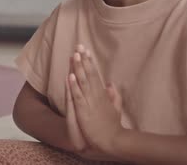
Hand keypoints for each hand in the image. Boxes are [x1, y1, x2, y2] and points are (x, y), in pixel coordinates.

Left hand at [68, 44, 125, 159]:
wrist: (113, 140)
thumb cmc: (113, 126)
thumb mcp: (115, 108)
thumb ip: (114, 95)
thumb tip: (110, 83)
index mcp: (102, 94)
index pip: (95, 74)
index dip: (90, 62)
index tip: (86, 51)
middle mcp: (96, 95)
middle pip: (89, 74)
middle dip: (84, 60)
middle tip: (79, 46)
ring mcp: (90, 103)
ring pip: (83, 82)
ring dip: (78, 68)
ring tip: (75, 55)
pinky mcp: (84, 111)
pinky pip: (78, 96)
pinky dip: (74, 86)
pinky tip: (70, 76)